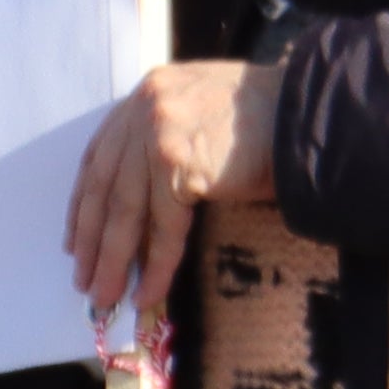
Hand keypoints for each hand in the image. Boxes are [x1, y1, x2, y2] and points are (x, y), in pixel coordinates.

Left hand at [65, 59, 266, 317]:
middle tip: (83, 278)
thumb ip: (169, 144)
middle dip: (92, 238)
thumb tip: (142, 212)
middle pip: (105, 185)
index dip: (85, 201)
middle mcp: (146, 106)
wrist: (314, 118)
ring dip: (113, 261)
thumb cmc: (272, 124)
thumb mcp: (205, 118)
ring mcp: (158, 132)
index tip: (75, 238)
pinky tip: (147, 294)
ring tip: (104, 296)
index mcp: (149, 91)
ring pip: (125, 211)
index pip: (101, 154)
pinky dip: (154, 266)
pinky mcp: (178, 163)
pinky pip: (162, 228)